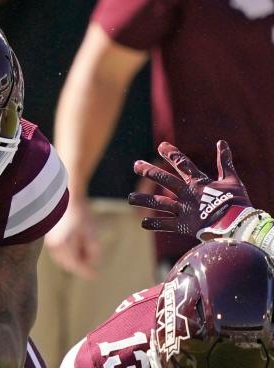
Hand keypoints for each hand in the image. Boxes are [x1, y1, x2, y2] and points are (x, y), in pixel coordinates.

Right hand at [44, 197, 100, 279]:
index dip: (86, 272)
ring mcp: (49, 243)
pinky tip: (76, 242)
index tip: (95, 276)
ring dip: (74, 257)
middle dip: (80, 263)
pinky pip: (59, 251)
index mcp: (63, 246)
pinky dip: (68, 252)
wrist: (66, 197)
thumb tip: (91, 263)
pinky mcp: (48, 238)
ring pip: (63, 258)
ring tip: (85, 246)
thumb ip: (92, 251)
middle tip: (92, 257)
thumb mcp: (92, 233)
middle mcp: (53, 247)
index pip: (75, 265)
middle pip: (68, 263)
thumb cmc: (81, 213)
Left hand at [128, 141, 254, 239]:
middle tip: (136, 165)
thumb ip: (224, 162)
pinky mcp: (183, 225)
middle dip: (150, 171)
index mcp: (199, 182)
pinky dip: (154, 224)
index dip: (171, 153)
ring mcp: (184, 209)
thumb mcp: (231, 179)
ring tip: (130, 198)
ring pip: (159, 203)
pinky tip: (143, 223)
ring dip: (143, 200)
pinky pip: (164, 224)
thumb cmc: (236, 201)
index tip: (161, 146)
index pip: (182, 163)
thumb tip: (222, 142)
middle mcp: (187, 194)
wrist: (237, 224)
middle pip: (165, 180)